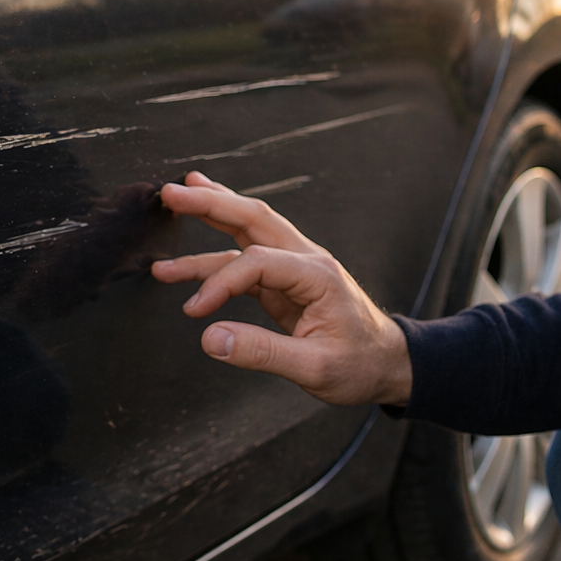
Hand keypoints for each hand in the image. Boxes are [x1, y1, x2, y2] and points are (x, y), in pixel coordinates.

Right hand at [150, 171, 411, 406]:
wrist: (388, 365)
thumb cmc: (360, 365)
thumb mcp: (314, 368)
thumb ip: (261, 352)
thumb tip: (210, 338)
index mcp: (317, 274)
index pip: (256, 261)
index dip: (220, 282)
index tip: (195, 310)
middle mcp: (307, 260)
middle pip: (253, 217)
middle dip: (211, 202)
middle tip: (172, 193)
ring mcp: (296, 267)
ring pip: (248, 230)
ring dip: (210, 215)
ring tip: (172, 206)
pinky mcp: (286, 282)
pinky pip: (246, 258)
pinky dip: (216, 252)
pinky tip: (190, 256)